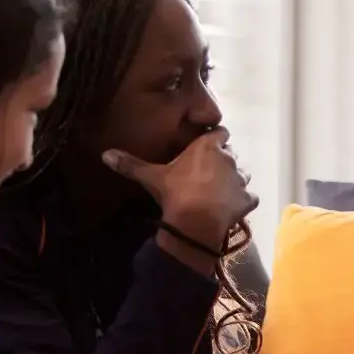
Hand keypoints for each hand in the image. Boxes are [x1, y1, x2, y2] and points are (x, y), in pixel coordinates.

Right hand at [104, 130, 257, 250]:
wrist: (195, 221)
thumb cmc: (175, 192)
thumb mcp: (151, 176)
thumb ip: (130, 164)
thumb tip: (104, 154)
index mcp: (208, 146)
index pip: (220, 132)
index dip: (215, 140)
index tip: (206, 148)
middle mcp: (229, 158)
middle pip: (230, 154)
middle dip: (222, 162)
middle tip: (207, 174)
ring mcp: (241, 179)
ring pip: (241, 175)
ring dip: (233, 181)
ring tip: (218, 192)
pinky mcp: (247, 199)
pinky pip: (248, 198)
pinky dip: (242, 202)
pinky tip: (231, 209)